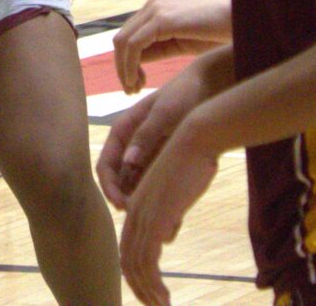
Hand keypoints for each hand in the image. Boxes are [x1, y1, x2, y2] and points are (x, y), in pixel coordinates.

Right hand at [96, 59, 210, 209]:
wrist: (210, 86)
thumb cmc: (184, 94)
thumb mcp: (165, 113)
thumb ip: (146, 135)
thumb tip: (128, 162)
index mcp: (124, 130)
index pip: (105, 166)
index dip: (109, 188)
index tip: (122, 206)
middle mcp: (132, 145)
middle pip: (119, 182)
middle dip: (126, 202)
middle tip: (141, 221)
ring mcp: (148, 154)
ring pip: (137, 187)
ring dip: (143, 207)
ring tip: (157, 228)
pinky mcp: (164, 161)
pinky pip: (156, 186)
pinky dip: (161, 202)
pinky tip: (173, 219)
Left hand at [115, 0, 232, 93]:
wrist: (240, 20)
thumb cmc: (216, 34)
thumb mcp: (180, 43)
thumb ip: (158, 47)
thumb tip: (136, 63)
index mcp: (155, 9)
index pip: (127, 37)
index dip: (125, 63)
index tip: (135, 85)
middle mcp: (152, 5)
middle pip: (120, 40)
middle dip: (121, 68)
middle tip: (131, 90)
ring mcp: (155, 10)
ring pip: (122, 42)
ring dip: (124, 70)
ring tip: (134, 89)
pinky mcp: (162, 19)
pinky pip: (134, 45)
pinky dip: (130, 65)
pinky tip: (138, 81)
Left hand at [120, 124, 218, 305]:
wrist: (194, 139)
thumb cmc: (191, 162)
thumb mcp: (175, 195)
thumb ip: (166, 217)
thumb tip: (165, 238)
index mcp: (136, 205)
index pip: (127, 248)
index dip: (135, 273)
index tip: (149, 291)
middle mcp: (134, 212)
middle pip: (127, 261)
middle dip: (139, 288)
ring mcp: (143, 216)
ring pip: (136, 266)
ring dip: (148, 292)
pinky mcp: (156, 220)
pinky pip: (148, 262)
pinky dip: (153, 285)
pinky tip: (165, 299)